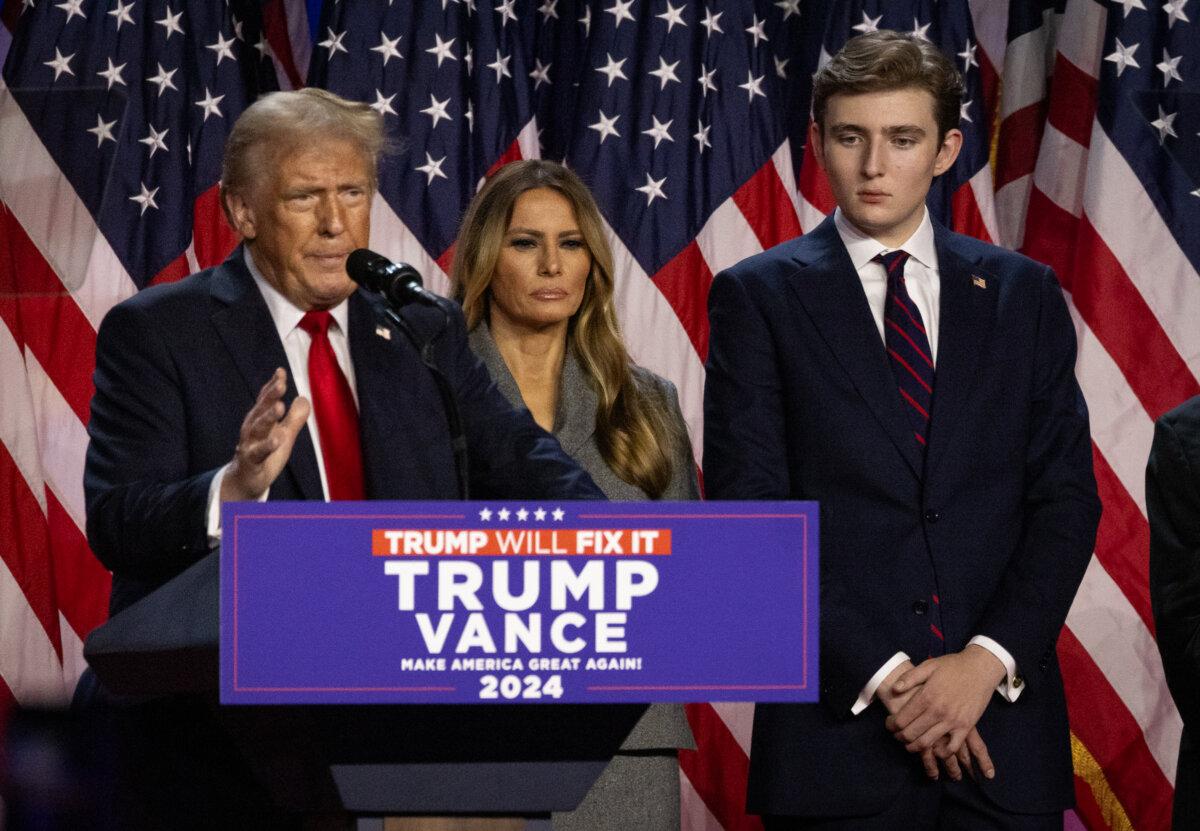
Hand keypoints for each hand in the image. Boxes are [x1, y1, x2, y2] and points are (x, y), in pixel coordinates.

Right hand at [221, 368, 309, 501]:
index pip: (266, 399)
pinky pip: (258, 453)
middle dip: (270, 396)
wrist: (247, 480)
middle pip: (261, 409)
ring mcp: (249, 444)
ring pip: (258, 429)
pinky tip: (277, 439)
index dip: (273, 385)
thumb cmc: (265, 453)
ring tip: (279, 407)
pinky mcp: (250, 461)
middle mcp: (252, 428)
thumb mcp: (284, 434)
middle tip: (281, 384)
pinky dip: (267, 446)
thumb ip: (294, 418)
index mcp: (260, 419)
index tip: (281, 371)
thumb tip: (304, 398)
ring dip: (268, 417)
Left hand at [885, 645, 1004, 763]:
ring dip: (915, 747)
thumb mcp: (928, 666)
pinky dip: (941, 753)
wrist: (980, 668)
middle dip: (900, 737)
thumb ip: (909, 678)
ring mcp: (952, 721)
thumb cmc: (953, 666)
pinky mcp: (966, 727)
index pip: (902, 719)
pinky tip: (935, 749)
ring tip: (910, 744)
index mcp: (926, 696)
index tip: (889, 725)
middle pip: (911, 734)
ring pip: (927, 743)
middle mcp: (938, 711)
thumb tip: (894, 689)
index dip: (891, 725)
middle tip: (897, 735)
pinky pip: (952, 747)